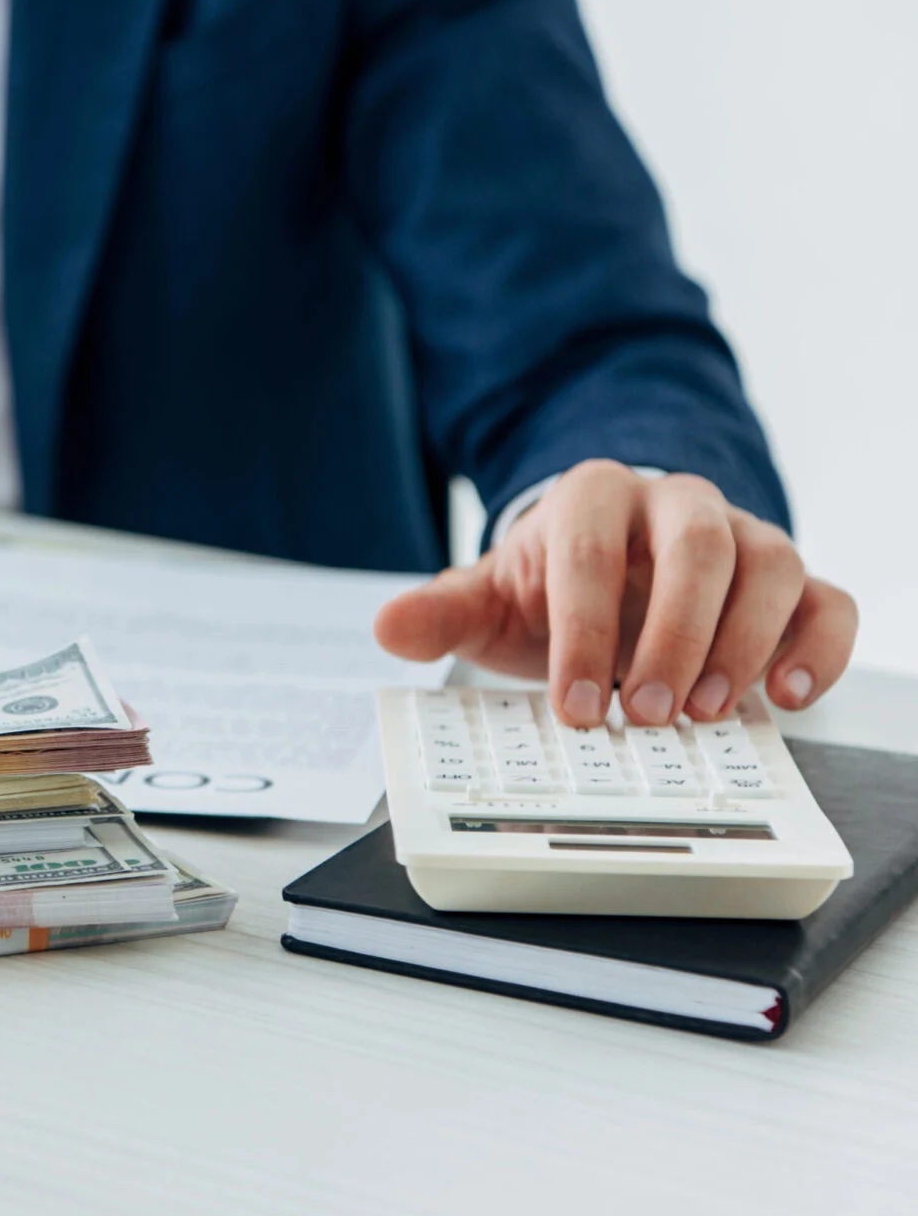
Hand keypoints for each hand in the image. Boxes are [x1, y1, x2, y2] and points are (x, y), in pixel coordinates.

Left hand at [374, 460, 857, 726]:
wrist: (604, 574)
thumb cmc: (549, 590)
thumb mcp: (488, 599)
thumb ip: (441, 612)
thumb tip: (388, 626)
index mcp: (593, 499)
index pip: (590, 553)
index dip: (583, 631)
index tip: (574, 707)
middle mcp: (677, 505)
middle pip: (697, 548)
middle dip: (674, 636)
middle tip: (649, 716)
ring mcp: (743, 536)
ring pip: (771, 566)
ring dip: (745, 644)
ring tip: (709, 714)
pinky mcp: (790, 581)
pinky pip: (827, 601)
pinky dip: (818, 647)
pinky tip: (787, 697)